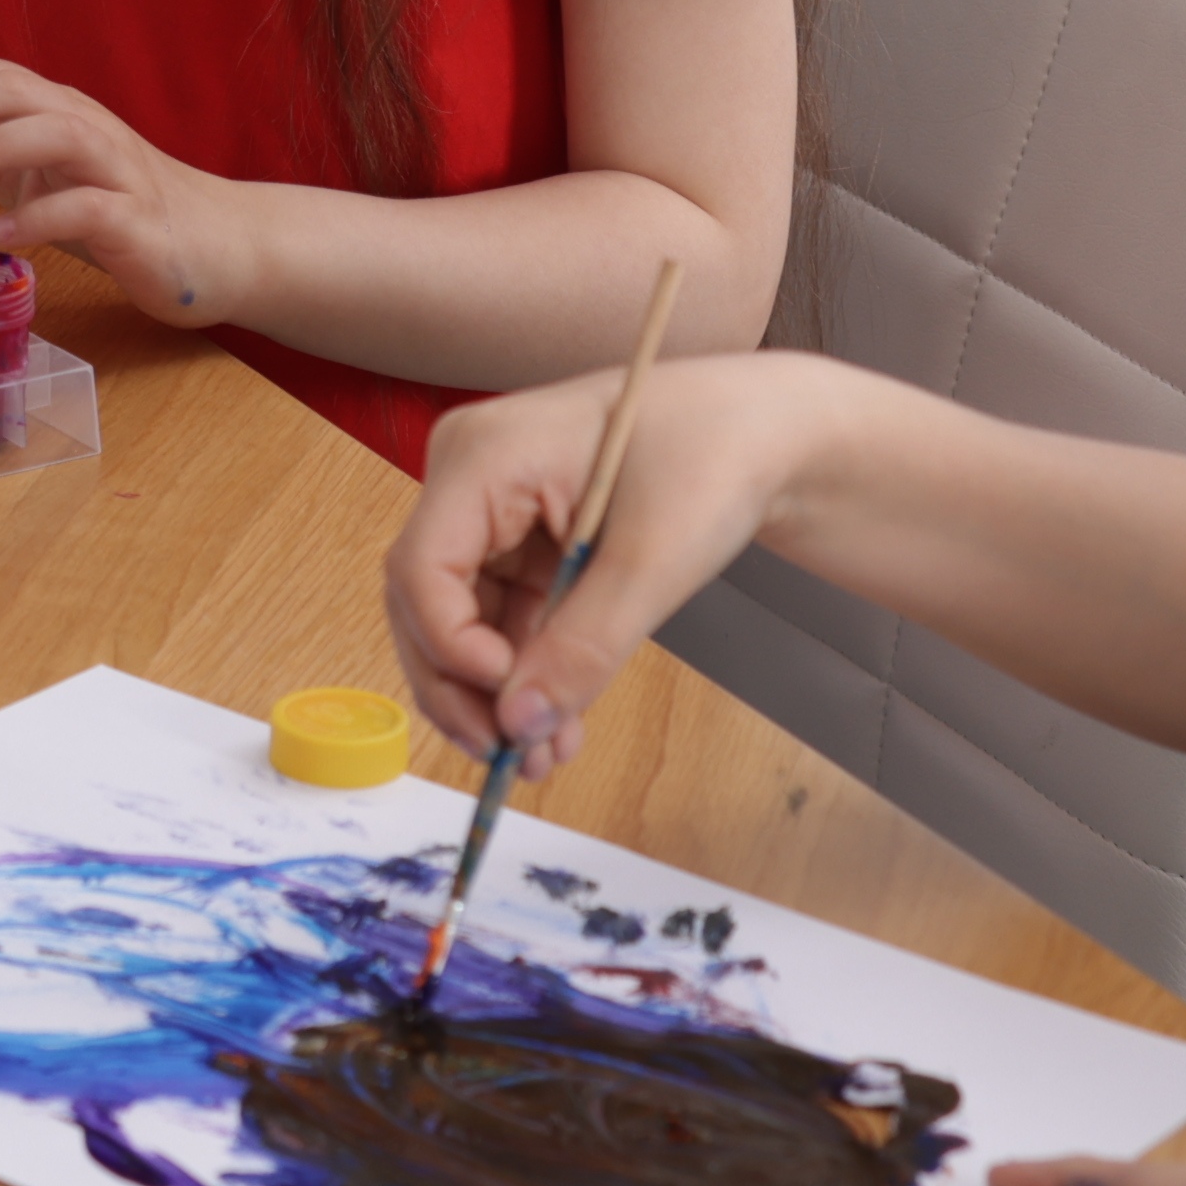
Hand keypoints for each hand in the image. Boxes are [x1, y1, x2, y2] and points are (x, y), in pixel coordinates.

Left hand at [0, 52, 253, 324]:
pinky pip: (90, 207)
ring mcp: (115, 169)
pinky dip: (42, 216)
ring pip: (57, 133)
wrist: (218, 246)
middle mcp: (83, 124)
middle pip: (12, 90)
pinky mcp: (139, 220)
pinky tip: (0, 234)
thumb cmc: (113, 208)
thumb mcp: (29, 180)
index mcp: (52, 108)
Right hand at [384, 345, 815, 772]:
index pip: (422, 568)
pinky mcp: (519, 539)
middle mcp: (469, 476)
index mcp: (484, 455)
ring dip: (494, 693)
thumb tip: (519, 726)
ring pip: (458, 620)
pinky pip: (501, 618)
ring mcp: (491, 509)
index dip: (450, 647)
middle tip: (508, 755)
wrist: (764, 430)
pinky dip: (525, 672)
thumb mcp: (651, 563)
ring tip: (542, 755)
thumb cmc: (714, 458)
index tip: (508, 706)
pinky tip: (555, 723)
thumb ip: (580, 649)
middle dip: (462, 685)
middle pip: (424, 600)